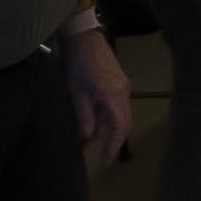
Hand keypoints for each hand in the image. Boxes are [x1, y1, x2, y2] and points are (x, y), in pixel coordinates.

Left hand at [69, 30, 132, 162]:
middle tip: (101, 156)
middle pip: (123, 122)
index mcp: (115, 96)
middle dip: (113, 140)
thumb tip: (88, 137)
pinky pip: (115, 105)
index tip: (106, 162)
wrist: (83, 38)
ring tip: (93, 142)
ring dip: (108, 128)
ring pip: (119, 113)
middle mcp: (124, 92)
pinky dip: (107, 117)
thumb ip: (84, 116)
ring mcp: (122, 85)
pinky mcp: (116, 80)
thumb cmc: (78, 65)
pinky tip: (95, 121)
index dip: (113, 146)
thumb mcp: (77, 93)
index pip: (120, 127)